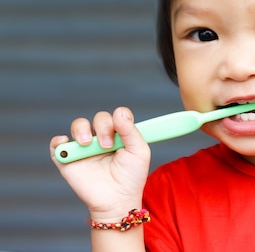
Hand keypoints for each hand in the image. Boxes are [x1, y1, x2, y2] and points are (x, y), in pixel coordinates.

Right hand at [50, 107, 150, 221]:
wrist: (117, 200)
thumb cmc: (131, 177)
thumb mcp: (138, 152)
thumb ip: (131, 131)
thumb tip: (118, 112)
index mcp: (120, 134)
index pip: (117, 115)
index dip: (118, 117)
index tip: (121, 129)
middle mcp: (102, 138)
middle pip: (100, 118)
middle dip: (103, 127)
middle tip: (107, 146)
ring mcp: (85, 148)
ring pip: (79, 125)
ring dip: (82, 129)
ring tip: (87, 144)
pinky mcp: (69, 160)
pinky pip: (57, 144)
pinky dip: (58, 141)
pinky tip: (67, 144)